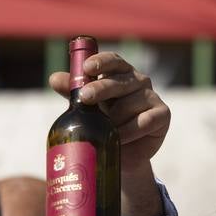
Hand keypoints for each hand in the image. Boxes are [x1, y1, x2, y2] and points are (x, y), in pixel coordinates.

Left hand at [49, 51, 169, 172]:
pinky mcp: (162, 115)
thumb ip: (73, 92)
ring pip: (129, 104)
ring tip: (104, 131)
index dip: (101, 62)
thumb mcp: (86, 107)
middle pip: (119, 81)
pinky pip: (143, 121)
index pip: (113, 61)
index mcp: (120, 75)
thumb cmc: (103, 124)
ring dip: (113, 120)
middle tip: (85, 96)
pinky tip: (119, 139)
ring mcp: (151, 97)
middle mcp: (138, 82)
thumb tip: (53, 78)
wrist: (121, 154)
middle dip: (101, 88)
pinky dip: (128, 132)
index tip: (87, 67)